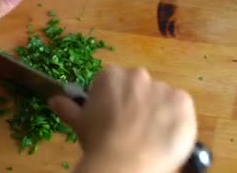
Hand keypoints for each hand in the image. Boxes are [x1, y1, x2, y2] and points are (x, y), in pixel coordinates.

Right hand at [49, 66, 197, 172]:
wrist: (126, 161)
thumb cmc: (99, 141)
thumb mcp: (80, 124)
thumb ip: (69, 108)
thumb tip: (54, 99)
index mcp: (111, 75)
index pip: (115, 83)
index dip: (114, 102)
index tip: (113, 119)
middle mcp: (138, 75)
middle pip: (139, 87)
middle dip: (137, 104)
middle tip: (131, 129)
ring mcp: (162, 87)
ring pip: (161, 98)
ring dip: (158, 112)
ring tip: (149, 137)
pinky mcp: (182, 101)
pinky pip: (180, 107)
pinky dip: (176, 120)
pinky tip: (165, 137)